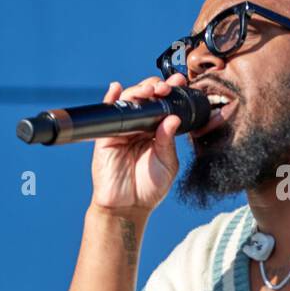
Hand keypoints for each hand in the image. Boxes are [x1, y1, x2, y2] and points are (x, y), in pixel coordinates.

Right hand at [89, 72, 187, 214]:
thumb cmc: (149, 187)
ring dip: (139, 90)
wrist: (128, 206)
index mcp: (158, 131)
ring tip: (149, 90)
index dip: (172, 93)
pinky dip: (111, 98)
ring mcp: (124, 129)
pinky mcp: (107, 135)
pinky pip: (108, 113)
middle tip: (166, 88)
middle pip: (147, 98)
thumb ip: (168, 141)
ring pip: (130, 101)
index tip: (182, 84)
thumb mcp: (168, 163)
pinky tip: (116, 88)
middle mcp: (141, 126)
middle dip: (157, 88)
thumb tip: (172, 118)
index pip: (165, 106)